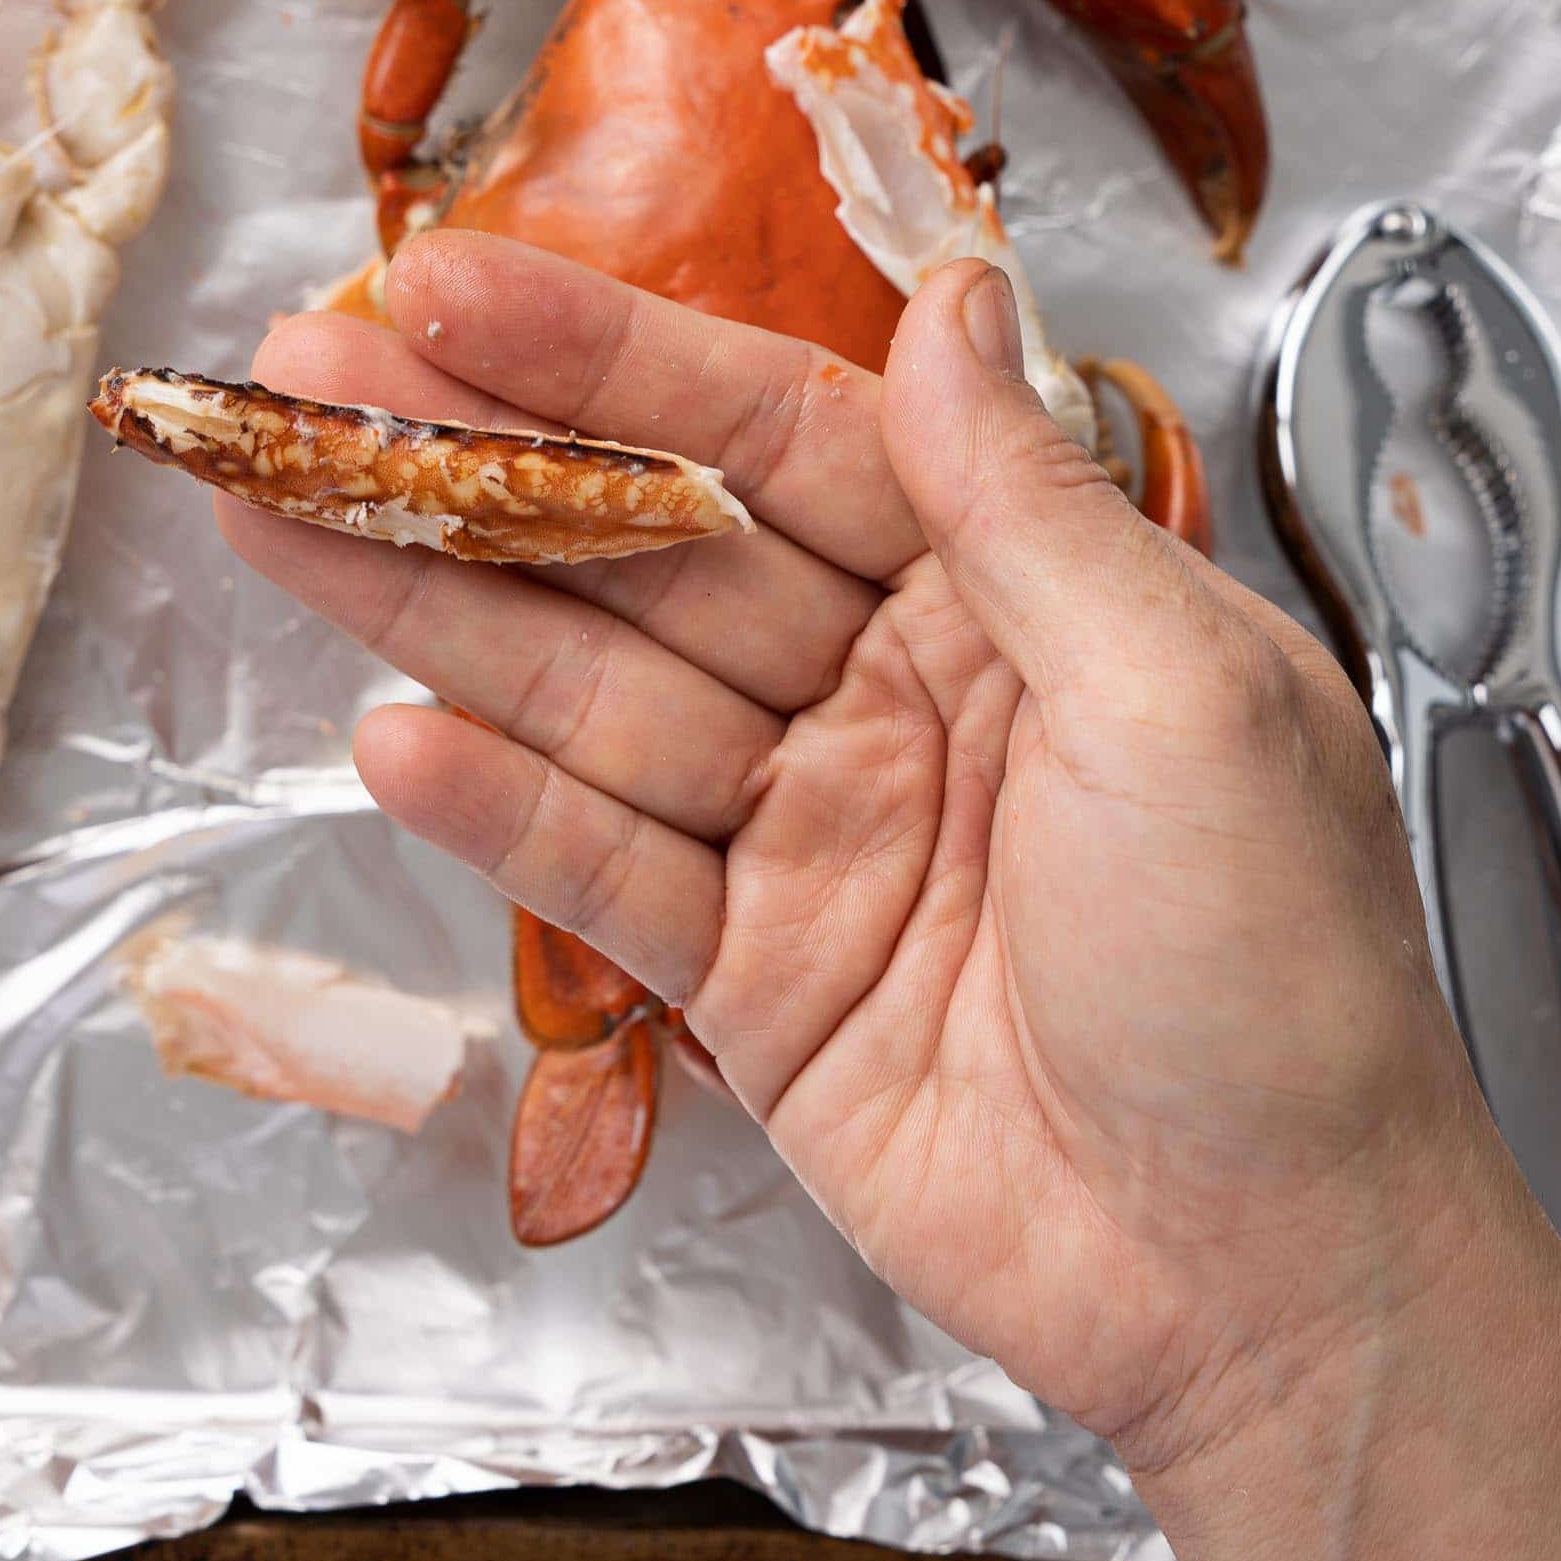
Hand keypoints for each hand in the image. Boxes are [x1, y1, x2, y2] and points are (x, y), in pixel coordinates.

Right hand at [225, 231, 1560, 1560]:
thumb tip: (950, 302)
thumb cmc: (1286, 981)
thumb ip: (1026, 504)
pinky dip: (491, 808)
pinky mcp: (747, 979)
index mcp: (1012, 591)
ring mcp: (806, 834)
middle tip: (307, 371)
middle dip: (471, 458)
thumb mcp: (1185, 694)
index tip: (455, 285)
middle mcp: (891, 690)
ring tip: (274, 506)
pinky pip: (597, 869)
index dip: (609, 357)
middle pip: (643, 547)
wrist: (1274, 1275)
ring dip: (428, 603)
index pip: (774, 434)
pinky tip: (389, 738)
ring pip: (586, 694)